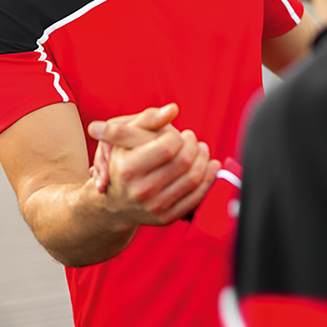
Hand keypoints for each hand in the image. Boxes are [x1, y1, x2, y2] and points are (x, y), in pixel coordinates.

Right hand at [87, 104, 220, 225]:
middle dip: (194, 146)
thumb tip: (173, 109)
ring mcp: (154, 207)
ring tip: (201, 149)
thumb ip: (148, 119)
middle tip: (192, 138)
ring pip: (193, 179)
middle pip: (183, 162)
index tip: (176, 134)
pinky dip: (208, 179)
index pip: (168, 147)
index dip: (178, 137)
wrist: (117, 201)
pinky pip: (196, 197)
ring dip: (204, 160)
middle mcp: (140, 190)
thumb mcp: (125, 138)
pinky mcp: (167, 218)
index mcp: (128, 168)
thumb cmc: (123, 162)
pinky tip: (209, 166)